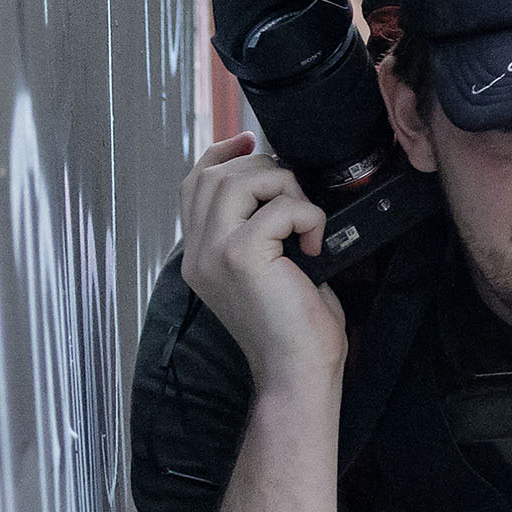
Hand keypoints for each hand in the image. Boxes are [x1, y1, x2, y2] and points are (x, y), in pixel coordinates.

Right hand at [180, 135, 347, 389]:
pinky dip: (308, 216)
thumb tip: (278, 179)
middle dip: (267, 171)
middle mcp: (197, 252)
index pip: (194, 183)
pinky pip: (278, 207)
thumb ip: (259, 227)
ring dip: (286, 189)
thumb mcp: (271, 267)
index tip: (250, 140)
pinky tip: (317, 246)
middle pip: (218, 173)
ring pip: (241, 179)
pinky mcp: (241, 256)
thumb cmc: (296, 325)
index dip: (221, 153)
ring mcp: (213, 253)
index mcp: (200, 253)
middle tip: (299, 203)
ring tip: (305, 224)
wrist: (298, 371)